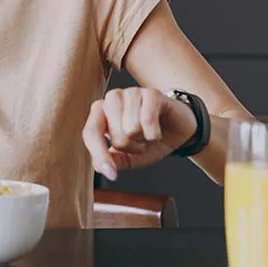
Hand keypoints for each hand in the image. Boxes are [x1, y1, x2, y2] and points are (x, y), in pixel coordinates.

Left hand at [82, 87, 197, 180]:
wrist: (176, 129)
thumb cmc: (148, 139)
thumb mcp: (129, 157)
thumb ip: (113, 160)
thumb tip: (99, 166)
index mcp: (99, 112)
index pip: (91, 133)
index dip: (100, 155)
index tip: (111, 174)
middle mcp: (112, 99)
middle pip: (116, 137)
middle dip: (132, 147)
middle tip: (141, 141)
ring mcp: (131, 93)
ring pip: (132, 129)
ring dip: (144, 139)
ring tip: (148, 134)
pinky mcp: (151, 93)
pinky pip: (147, 120)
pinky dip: (155, 134)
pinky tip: (157, 130)